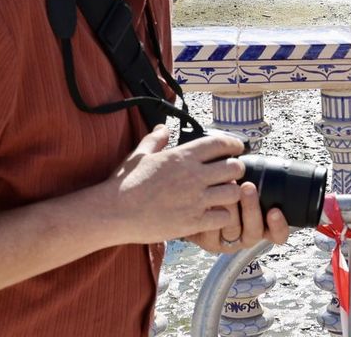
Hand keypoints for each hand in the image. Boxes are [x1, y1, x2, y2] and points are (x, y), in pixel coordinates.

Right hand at [94, 127, 247, 246]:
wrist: (112, 213)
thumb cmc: (124, 182)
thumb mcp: (139, 155)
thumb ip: (155, 139)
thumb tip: (163, 128)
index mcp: (182, 156)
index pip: (221, 143)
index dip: (234, 144)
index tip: (238, 148)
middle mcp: (194, 176)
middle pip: (234, 168)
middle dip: (237, 169)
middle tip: (231, 173)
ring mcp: (195, 200)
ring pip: (233, 193)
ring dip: (232, 193)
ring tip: (224, 195)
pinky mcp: (192, 222)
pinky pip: (223, 217)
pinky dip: (223, 216)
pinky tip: (214, 215)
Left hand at [187, 177, 290, 254]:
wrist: (204, 199)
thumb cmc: (233, 189)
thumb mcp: (250, 185)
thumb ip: (261, 180)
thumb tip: (270, 161)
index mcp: (265, 228)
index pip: (278, 234)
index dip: (278, 226)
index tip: (274, 210)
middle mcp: (248, 237)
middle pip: (254, 231)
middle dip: (251, 209)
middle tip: (248, 187)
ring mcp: (229, 241)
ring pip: (233, 231)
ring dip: (231, 209)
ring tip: (227, 187)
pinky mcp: (210, 242)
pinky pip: (213, 234)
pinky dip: (212, 217)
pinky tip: (211, 202)